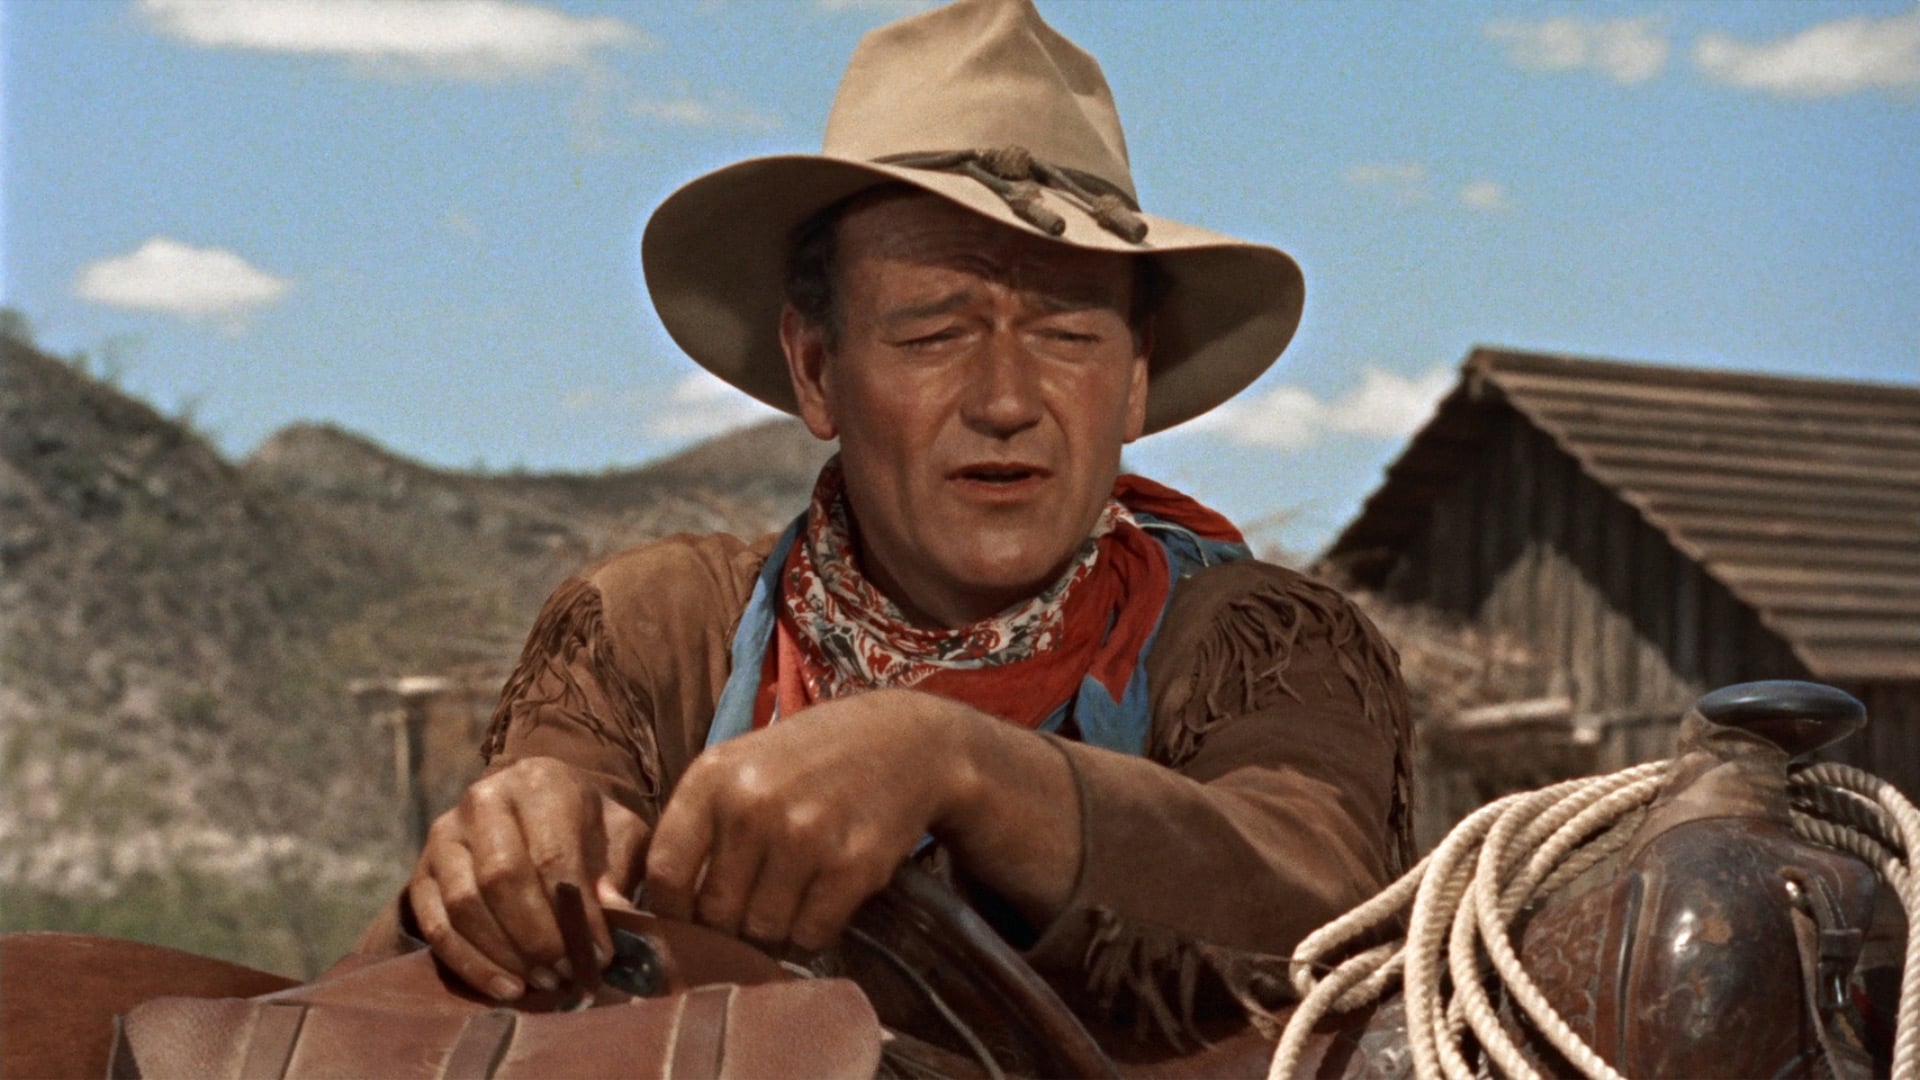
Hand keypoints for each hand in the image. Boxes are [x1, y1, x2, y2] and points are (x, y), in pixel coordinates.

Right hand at [406, 756, 648, 1000]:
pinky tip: (506, 988)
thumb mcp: (618, 833)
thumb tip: (612, 913)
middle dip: (537, 937)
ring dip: (505, 955)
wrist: (535, 811)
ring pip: (465, 905)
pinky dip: (471, 965)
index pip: (553, 855)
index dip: (576, 913)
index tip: (599, 954)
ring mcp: (445, 835)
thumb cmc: (586, 827)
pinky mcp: (422, 872)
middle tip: (566, 972)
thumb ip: (619, 868)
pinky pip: (436, 926)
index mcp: (539, 782)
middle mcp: (483, 800)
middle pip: (502, 879)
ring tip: (542, 983)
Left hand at [644, 689, 981, 950]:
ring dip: (774, 929)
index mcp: (712, 778)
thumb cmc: (807, 759)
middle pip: (713, 913)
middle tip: (752, 906)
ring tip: (792, 895)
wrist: (903, 740)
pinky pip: (811, 934)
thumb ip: (696, 826)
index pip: (664, 874)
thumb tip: (651, 909)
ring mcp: (805, 836)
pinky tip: (824, 895)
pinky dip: (814, 929)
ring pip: (762, 931)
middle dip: (729, 924)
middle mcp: (753, 806)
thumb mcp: (739, 766)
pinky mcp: (852, 865)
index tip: (686, 920)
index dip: (670, 911)